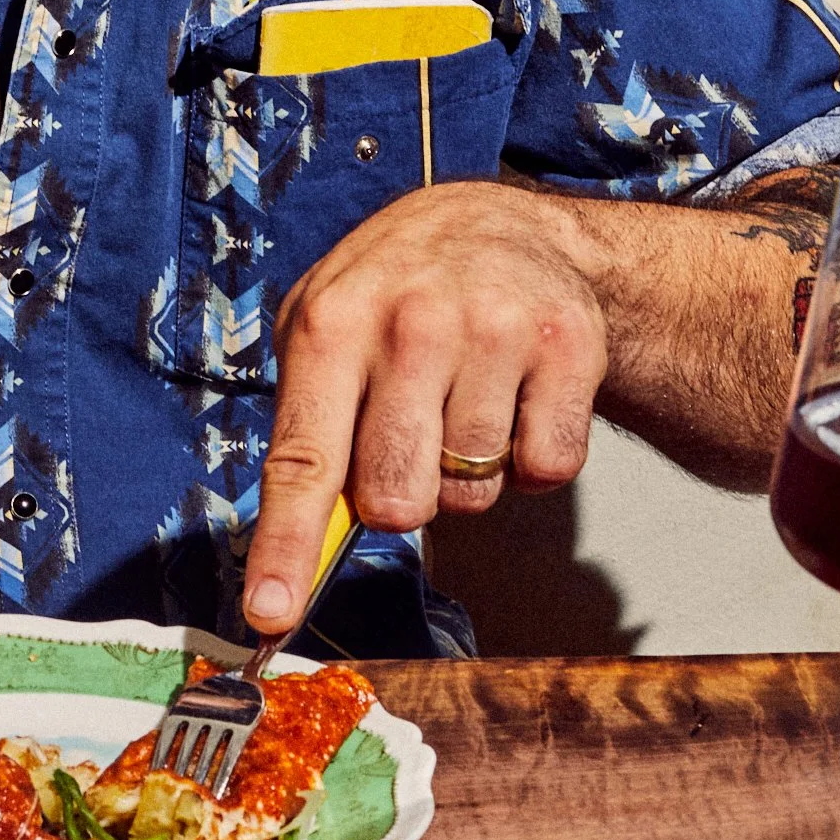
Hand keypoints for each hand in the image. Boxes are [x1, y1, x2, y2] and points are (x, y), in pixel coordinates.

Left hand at [240, 181, 605, 638]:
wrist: (501, 226)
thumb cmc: (396, 294)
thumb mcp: (324, 331)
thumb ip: (306, 432)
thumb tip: (293, 554)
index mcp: (332, 324)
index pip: (303, 459)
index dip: (284, 545)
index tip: (269, 613)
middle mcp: (412, 323)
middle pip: (399, 498)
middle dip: (401, 499)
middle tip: (409, 443)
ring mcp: (495, 331)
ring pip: (475, 491)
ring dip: (468, 474)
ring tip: (464, 401)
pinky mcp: (569, 346)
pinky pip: (547, 470)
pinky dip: (532, 458)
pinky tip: (516, 400)